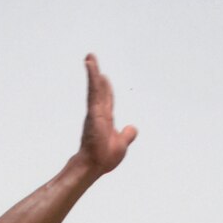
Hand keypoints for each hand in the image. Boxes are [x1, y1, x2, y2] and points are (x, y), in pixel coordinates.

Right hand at [76, 54, 137, 179]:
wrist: (95, 165)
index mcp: (106, 119)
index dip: (105, 88)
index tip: (103, 77)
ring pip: (95, 87)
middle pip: (99, 89)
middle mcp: (99, 113)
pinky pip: (93, 89)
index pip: (106, 99)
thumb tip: (133, 128)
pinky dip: (92, 76)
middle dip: (96, 75)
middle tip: (91, 59)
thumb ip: (128, 134)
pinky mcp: (93, 109)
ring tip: (89, 57)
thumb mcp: (122, 144)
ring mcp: (95, 111)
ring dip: (92, 70)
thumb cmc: (104, 158)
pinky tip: (90, 63)